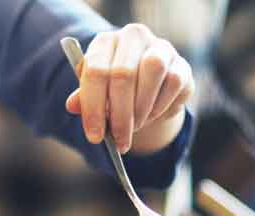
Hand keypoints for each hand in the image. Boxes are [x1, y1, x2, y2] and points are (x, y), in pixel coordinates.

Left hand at [65, 24, 193, 154]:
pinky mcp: (181, 64)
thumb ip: (85, 98)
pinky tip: (152, 116)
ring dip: (142, 108)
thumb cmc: (117, 90)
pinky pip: (173, 82)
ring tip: (136, 126)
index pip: (95, 70)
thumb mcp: (98, 93)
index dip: (93, 107)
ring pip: (152, 70)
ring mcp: (160, 47)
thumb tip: (72, 106)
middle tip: (119, 141)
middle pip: (123, 73)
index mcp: (105, 41)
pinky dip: (161, 106)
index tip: (95, 136)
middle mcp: (132, 36)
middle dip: (120, 115)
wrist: (150, 87)